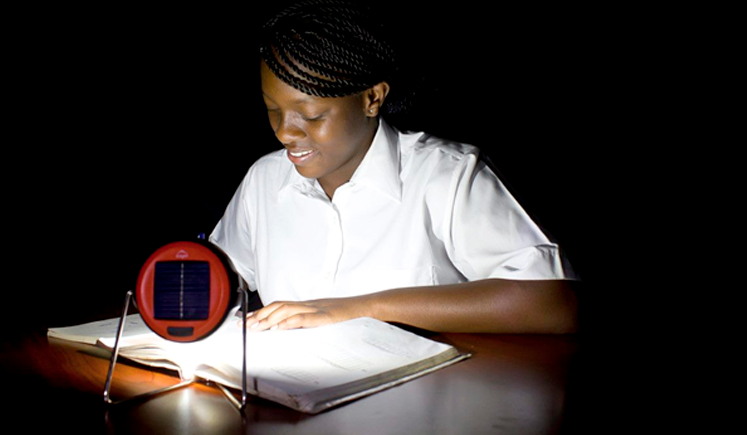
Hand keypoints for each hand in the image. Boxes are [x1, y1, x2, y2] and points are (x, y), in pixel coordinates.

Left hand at [243, 297, 367, 331]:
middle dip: (260, 316)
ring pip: (288, 310)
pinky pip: (305, 318)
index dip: (261, 312)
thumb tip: (288, 332)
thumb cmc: (346, 317)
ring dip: (270, 318)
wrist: (366, 308)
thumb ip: (307, 323)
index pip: (279, 306)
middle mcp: (308, 305)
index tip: (246, 320)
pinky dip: (290, 322)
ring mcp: (316, 309)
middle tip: (246, 326)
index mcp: (306, 306)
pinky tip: (279, 328)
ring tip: (257, 328)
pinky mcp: (325, 317)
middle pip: (279, 306)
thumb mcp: (323, 319)